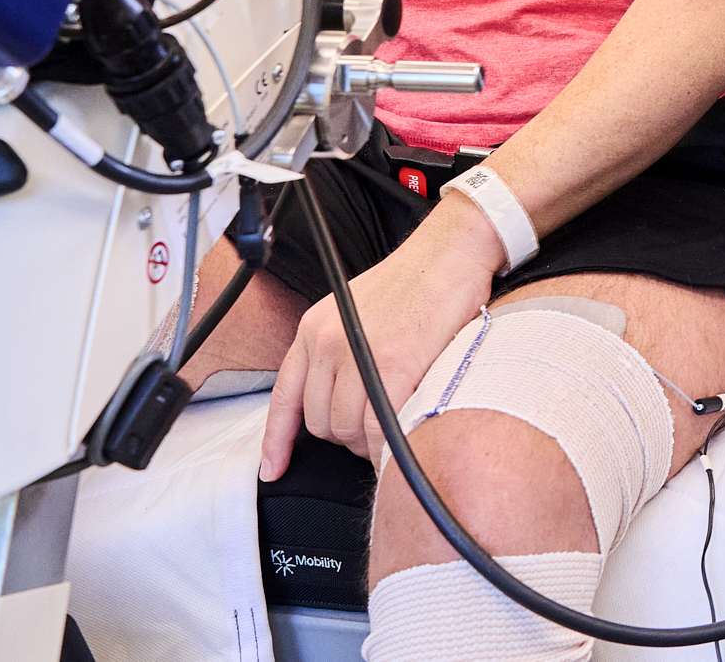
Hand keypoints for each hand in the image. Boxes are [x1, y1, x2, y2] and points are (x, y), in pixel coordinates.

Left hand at [259, 198, 505, 477]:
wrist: (451, 254)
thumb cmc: (416, 283)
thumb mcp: (355, 312)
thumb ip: (340, 353)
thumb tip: (342, 403)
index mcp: (314, 328)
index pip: (284, 396)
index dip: (276, 440)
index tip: (273, 470)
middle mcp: (327, 341)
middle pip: (319, 422)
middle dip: (345, 437)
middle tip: (375, 431)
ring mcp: (358, 353)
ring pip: (346, 429)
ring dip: (368, 443)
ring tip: (393, 429)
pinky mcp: (394, 365)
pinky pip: (378, 428)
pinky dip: (386, 446)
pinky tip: (400, 441)